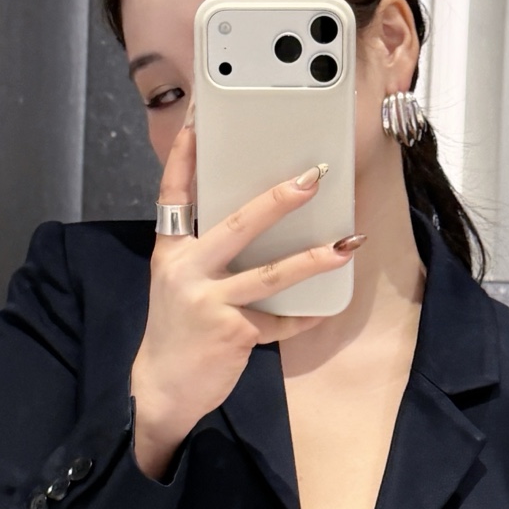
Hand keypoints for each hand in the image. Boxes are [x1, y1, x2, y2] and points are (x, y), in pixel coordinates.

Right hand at [130, 121, 362, 479]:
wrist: (163, 389)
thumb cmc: (179, 331)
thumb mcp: (181, 284)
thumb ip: (209, 253)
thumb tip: (262, 224)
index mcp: (171, 252)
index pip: (173, 193)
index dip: (186, 155)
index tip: (201, 118)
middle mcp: (185, 271)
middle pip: (237, 225)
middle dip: (278, 201)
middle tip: (313, 178)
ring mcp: (208, 302)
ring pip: (270, 275)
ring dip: (312, 259)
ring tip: (345, 245)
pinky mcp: (231, 333)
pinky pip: (280, 321)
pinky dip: (304, 316)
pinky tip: (325, 307)